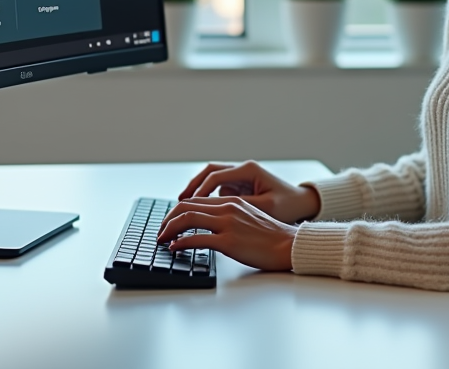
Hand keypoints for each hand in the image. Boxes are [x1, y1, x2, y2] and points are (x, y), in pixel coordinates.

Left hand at [157, 196, 296, 271]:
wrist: (289, 245)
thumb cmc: (272, 236)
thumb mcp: (248, 217)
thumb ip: (229, 216)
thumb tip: (209, 226)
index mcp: (231, 202)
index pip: (195, 201)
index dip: (176, 211)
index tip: (169, 223)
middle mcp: (227, 208)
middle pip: (186, 207)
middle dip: (167, 220)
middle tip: (160, 232)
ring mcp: (227, 224)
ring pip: (188, 219)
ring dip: (169, 229)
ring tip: (162, 239)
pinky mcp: (229, 241)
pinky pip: (197, 239)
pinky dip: (181, 243)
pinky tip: (175, 248)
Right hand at [178, 161, 320, 223]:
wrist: (304, 203)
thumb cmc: (289, 205)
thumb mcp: (265, 207)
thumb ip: (240, 206)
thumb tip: (217, 209)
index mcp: (248, 170)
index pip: (215, 176)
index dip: (198, 190)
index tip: (186, 204)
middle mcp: (243, 169)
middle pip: (209, 173)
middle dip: (193, 187)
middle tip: (179, 203)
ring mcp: (242, 176)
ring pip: (212, 179)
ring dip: (199, 192)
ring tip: (185, 208)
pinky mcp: (242, 185)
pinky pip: (220, 187)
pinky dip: (209, 197)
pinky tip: (203, 211)